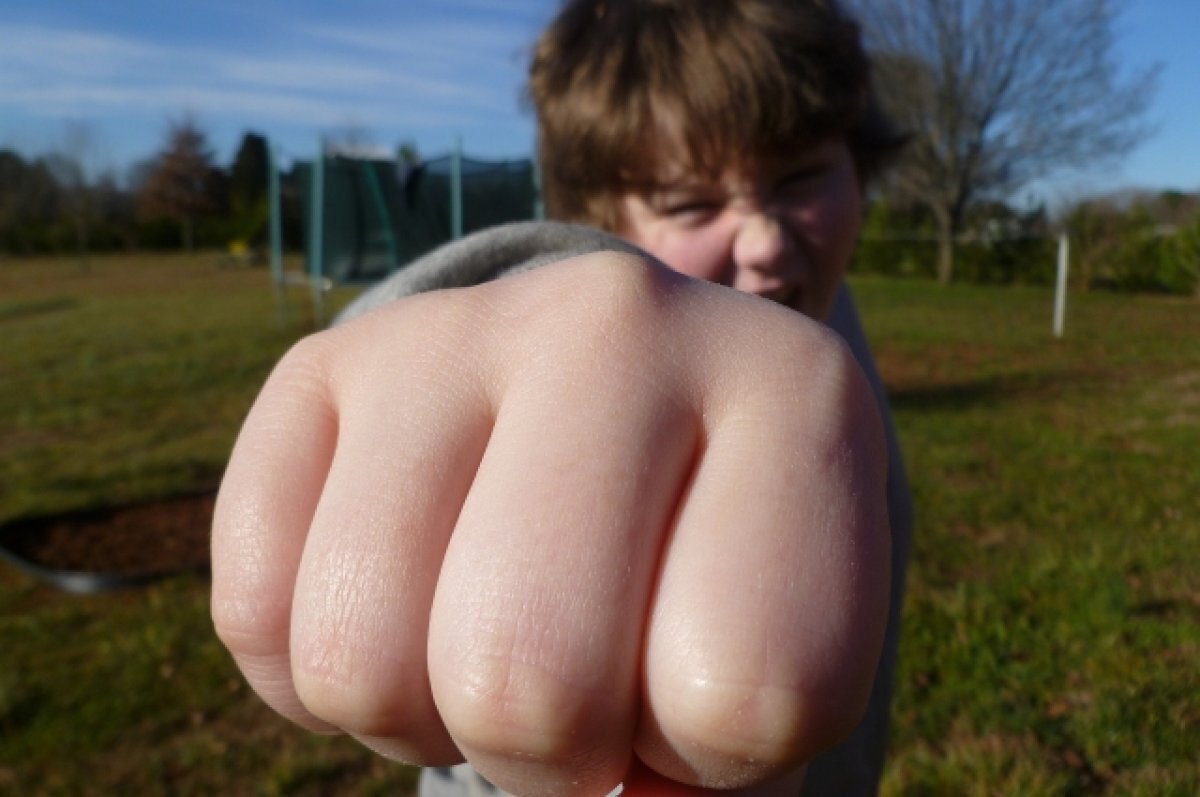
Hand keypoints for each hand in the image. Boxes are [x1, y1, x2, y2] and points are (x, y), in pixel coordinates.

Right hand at [211, 252, 889, 796]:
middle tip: (581, 692)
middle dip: (549, 753)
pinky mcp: (328, 363)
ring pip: (361, 658)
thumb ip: (723, 765)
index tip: (702, 684)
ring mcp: (458, 329)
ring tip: (490, 643)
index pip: (748, 688)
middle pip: (528, 677)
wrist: (629, 400)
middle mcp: (621, 325)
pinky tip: (403, 609)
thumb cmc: (714, 556)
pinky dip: (315, 679)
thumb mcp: (782, 651)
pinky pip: (255, 609)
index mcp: (794, 397)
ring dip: (425, 717)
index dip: (713, 751)